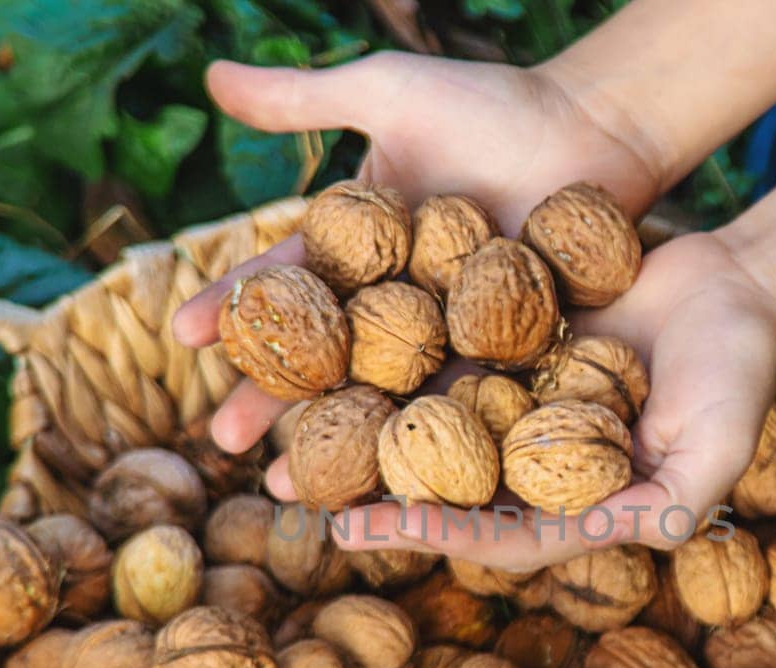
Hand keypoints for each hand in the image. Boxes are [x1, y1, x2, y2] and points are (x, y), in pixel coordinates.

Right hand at [173, 51, 663, 453]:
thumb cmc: (488, 104)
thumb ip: (301, 98)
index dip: (237, 309)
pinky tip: (390, 480)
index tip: (184, 338)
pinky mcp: (499, 354)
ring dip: (336, 437)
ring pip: (380, 390)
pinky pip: (457, 399)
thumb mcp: (385, 92)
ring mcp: (444, 331)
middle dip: (270, 397)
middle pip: (323, 353)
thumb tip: (206, 74)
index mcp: (357, 245)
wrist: (591, 127)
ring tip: (293, 485)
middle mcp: (392, 297)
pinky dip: (424, 436)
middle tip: (221, 440)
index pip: (286, 283)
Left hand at [291, 233, 775, 569]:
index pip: (494, 530)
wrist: (740, 286)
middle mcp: (535, 459)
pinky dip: (394, 349)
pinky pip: (444, 348)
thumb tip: (637, 540)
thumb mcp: (718, 447)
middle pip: (440, 481)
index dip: (432, 531)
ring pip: (427, 416)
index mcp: (576, 501)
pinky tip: (335, 338)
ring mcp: (517, 399)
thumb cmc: (741, 373)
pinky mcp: (510, 342)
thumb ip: (676, 498)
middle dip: (366, 487)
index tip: (368, 527)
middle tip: (286, 485)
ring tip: (283, 421)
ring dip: (360, 420)